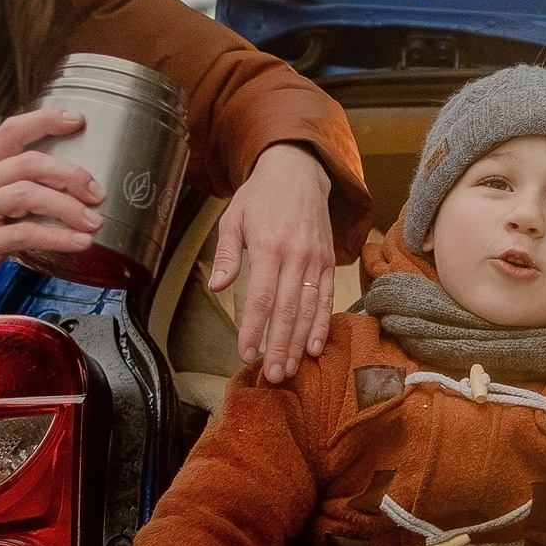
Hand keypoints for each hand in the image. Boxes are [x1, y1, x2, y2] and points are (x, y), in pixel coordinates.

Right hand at [0, 109, 104, 312]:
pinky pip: (25, 234)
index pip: (10, 130)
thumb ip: (10, 184)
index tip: (78, 120)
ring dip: (68, 207)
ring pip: (28, 194)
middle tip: (97, 191)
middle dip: (70, 174)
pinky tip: (79, 242)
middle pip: (28, 162)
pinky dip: (58, 237)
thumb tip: (62, 181)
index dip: (45, 120)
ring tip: (94, 220)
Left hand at [212, 142, 334, 385]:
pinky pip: (326, 298)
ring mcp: (315, 260)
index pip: (261, 297)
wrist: (299, 170)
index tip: (246, 354)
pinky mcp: (327, 261)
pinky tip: (316, 347)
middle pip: (287, 310)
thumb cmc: (260, 196)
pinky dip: (322, 324)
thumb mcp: (233, 217)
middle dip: (280, 346)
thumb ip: (227, 254)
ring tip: (291, 369)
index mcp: (268, 246)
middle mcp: (295, 256)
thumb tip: (218, 287)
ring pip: (309, 309)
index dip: (253, 329)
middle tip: (274, 375)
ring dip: (300, 342)